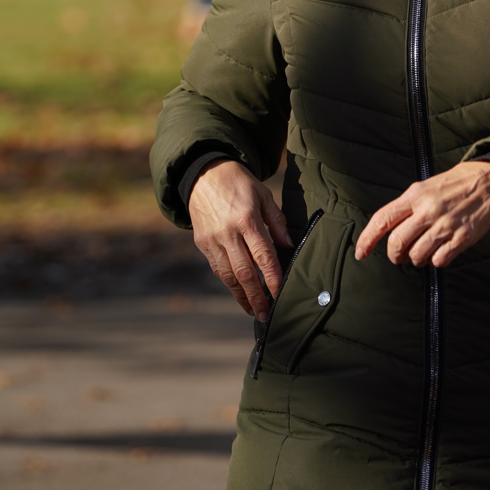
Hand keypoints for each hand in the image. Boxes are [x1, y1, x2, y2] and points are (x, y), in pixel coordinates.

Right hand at [188, 159, 291, 319]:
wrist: (203, 174)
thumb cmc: (239, 183)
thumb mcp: (263, 194)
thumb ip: (276, 221)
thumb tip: (288, 245)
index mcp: (246, 218)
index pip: (262, 254)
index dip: (272, 276)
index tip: (280, 293)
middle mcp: (228, 232)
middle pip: (244, 272)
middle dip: (257, 296)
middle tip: (267, 314)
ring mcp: (212, 240)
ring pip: (228, 275)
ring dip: (242, 296)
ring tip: (255, 311)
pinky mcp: (202, 243)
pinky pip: (217, 269)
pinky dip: (229, 284)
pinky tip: (239, 294)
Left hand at [354, 160, 489, 268]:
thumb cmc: (455, 184)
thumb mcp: (426, 187)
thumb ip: (407, 207)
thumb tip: (390, 231)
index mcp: (415, 195)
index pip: (383, 219)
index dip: (368, 238)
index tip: (361, 252)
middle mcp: (428, 210)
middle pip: (397, 243)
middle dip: (395, 255)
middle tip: (400, 256)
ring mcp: (446, 225)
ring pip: (417, 255)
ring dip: (416, 259)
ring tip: (423, 251)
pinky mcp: (462, 237)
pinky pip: (439, 260)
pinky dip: (436, 261)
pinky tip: (440, 251)